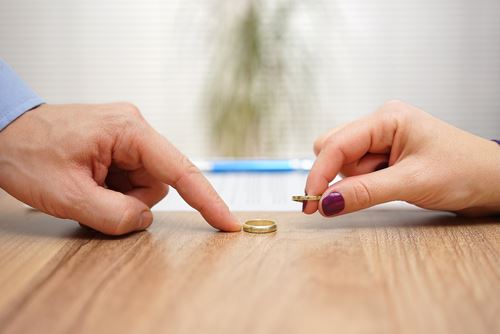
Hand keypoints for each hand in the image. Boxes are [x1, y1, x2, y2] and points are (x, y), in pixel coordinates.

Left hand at [0, 103, 240, 234]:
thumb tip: (144, 219)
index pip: (180, 170)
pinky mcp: (119, 143)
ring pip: (144, 183)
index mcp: (128, 131)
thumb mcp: (67, 194)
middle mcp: (134, 127)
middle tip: (93, 198)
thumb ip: (114, 214)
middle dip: (131, 200)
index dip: (207, 200)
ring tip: (87, 187)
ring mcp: (126, 135)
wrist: (2, 131)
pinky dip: (114, 190)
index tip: (228, 222)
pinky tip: (89, 182)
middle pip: (158, 182)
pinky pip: (130, 178)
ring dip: (120, 196)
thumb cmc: (28, 152)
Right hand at [304, 100, 499, 216]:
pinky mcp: (385, 157)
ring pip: (344, 164)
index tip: (310, 203)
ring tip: (394, 185)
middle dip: (340, 176)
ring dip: (356, 182)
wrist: (494, 182)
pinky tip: (392, 186)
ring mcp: (382, 141)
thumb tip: (325, 204)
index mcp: (386, 118)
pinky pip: (358, 172)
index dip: (319, 173)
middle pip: (333, 150)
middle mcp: (380, 125)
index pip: (336, 144)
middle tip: (361, 193)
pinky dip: (364, 185)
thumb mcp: (412, 182)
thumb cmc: (465, 171)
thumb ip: (364, 192)